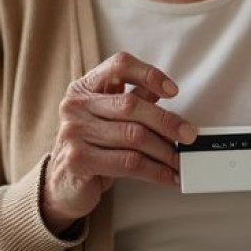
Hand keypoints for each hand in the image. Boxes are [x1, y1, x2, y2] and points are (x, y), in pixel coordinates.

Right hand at [42, 52, 197, 233]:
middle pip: (132, 104)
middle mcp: (75, 106)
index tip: (173, 91)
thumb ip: (132, 100)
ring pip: (134, 136)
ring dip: (164, 151)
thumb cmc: (90, 147)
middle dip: (167, 121)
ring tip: (179, 160)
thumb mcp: (108, 118)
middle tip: (188, 134)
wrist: (61, 185)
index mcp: (84, 88)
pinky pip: (128, 163)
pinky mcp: (79, 160)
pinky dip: (155, 171)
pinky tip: (167, 176)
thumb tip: (164, 91)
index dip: (149, 73)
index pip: (119, 65)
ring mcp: (74, 133)